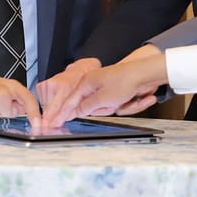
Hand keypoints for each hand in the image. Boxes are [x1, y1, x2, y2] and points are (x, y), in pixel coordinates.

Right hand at [0, 68, 41, 130]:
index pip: (28, 99)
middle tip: (2, 111)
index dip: (33, 113)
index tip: (37, 125)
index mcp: (15, 87)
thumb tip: (27, 120)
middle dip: (4, 112)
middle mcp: (3, 85)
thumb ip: (20, 107)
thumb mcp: (12, 96)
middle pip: (5, 101)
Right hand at [41, 51, 167, 126]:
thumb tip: (75, 112)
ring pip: (102, 107)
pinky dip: (121, 104)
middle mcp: (93, 84)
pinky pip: (113, 105)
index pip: (70, 101)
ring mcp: (104, 87)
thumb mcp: (102, 99)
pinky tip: (128, 97)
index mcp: (86, 82)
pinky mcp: (114, 91)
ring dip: (113, 107)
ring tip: (122, 99)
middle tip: (109, 106)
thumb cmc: (124, 81)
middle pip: (88, 106)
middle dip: (101, 109)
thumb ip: (86, 107)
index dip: (62, 113)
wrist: (144, 75)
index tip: (52, 122)